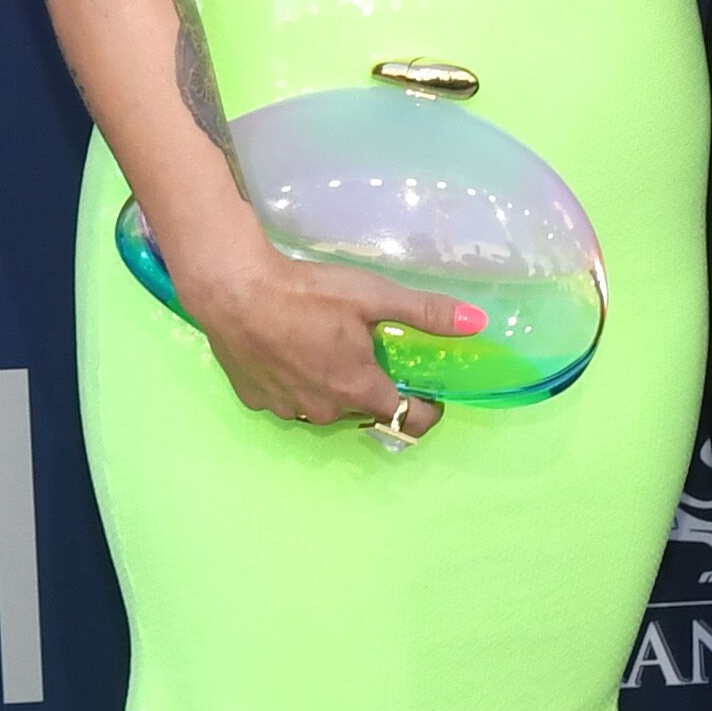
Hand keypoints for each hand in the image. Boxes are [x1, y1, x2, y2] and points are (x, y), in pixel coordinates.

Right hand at [169, 228, 480, 432]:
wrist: (232, 290)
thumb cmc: (306, 293)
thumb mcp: (373, 296)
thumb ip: (425, 312)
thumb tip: (479, 322)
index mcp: (359, 390)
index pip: (409, 420)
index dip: (427, 407)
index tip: (429, 388)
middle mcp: (326, 411)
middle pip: (364, 410)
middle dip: (374, 387)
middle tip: (368, 349)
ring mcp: (287, 410)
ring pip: (324, 407)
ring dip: (333, 387)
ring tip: (324, 346)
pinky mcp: (255, 400)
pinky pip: (288, 399)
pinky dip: (295, 382)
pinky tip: (287, 351)